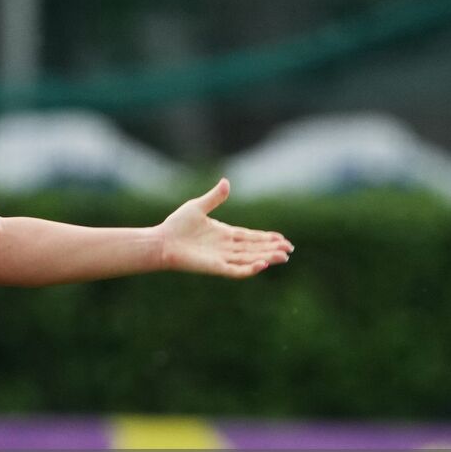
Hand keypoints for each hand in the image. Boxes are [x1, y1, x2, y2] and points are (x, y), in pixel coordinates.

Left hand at [158, 178, 292, 277]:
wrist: (160, 241)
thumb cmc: (175, 225)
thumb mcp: (198, 207)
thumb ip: (214, 197)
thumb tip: (226, 181)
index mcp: (224, 234)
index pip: (250, 237)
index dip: (266, 238)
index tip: (283, 239)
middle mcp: (225, 247)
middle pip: (254, 249)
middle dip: (272, 249)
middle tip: (289, 249)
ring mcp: (221, 258)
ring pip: (250, 259)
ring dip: (267, 258)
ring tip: (284, 256)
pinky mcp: (215, 267)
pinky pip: (237, 270)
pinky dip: (250, 268)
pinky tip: (263, 264)